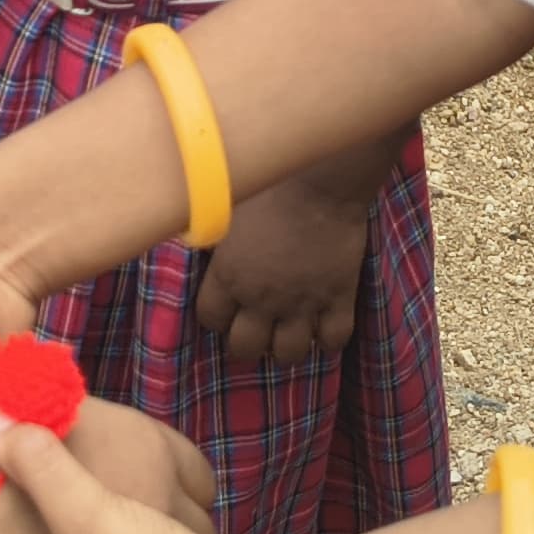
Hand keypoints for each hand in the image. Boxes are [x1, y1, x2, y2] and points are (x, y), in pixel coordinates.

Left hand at [187, 163, 372, 368]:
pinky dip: (328, 338)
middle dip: (247, 341)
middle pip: (246, 349)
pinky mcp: (339, 298)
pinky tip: (322, 324)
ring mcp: (302, 303)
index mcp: (229, 277)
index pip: (211, 320)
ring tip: (287, 329)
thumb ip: (209, 236)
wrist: (319, 178)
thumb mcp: (224, 209)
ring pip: (289, 355)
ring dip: (285, 346)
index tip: (224, 307)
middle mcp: (261, 299)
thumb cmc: (266, 184)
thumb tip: (195, 244)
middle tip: (255, 325)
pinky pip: (333, 340)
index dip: (216, 317)